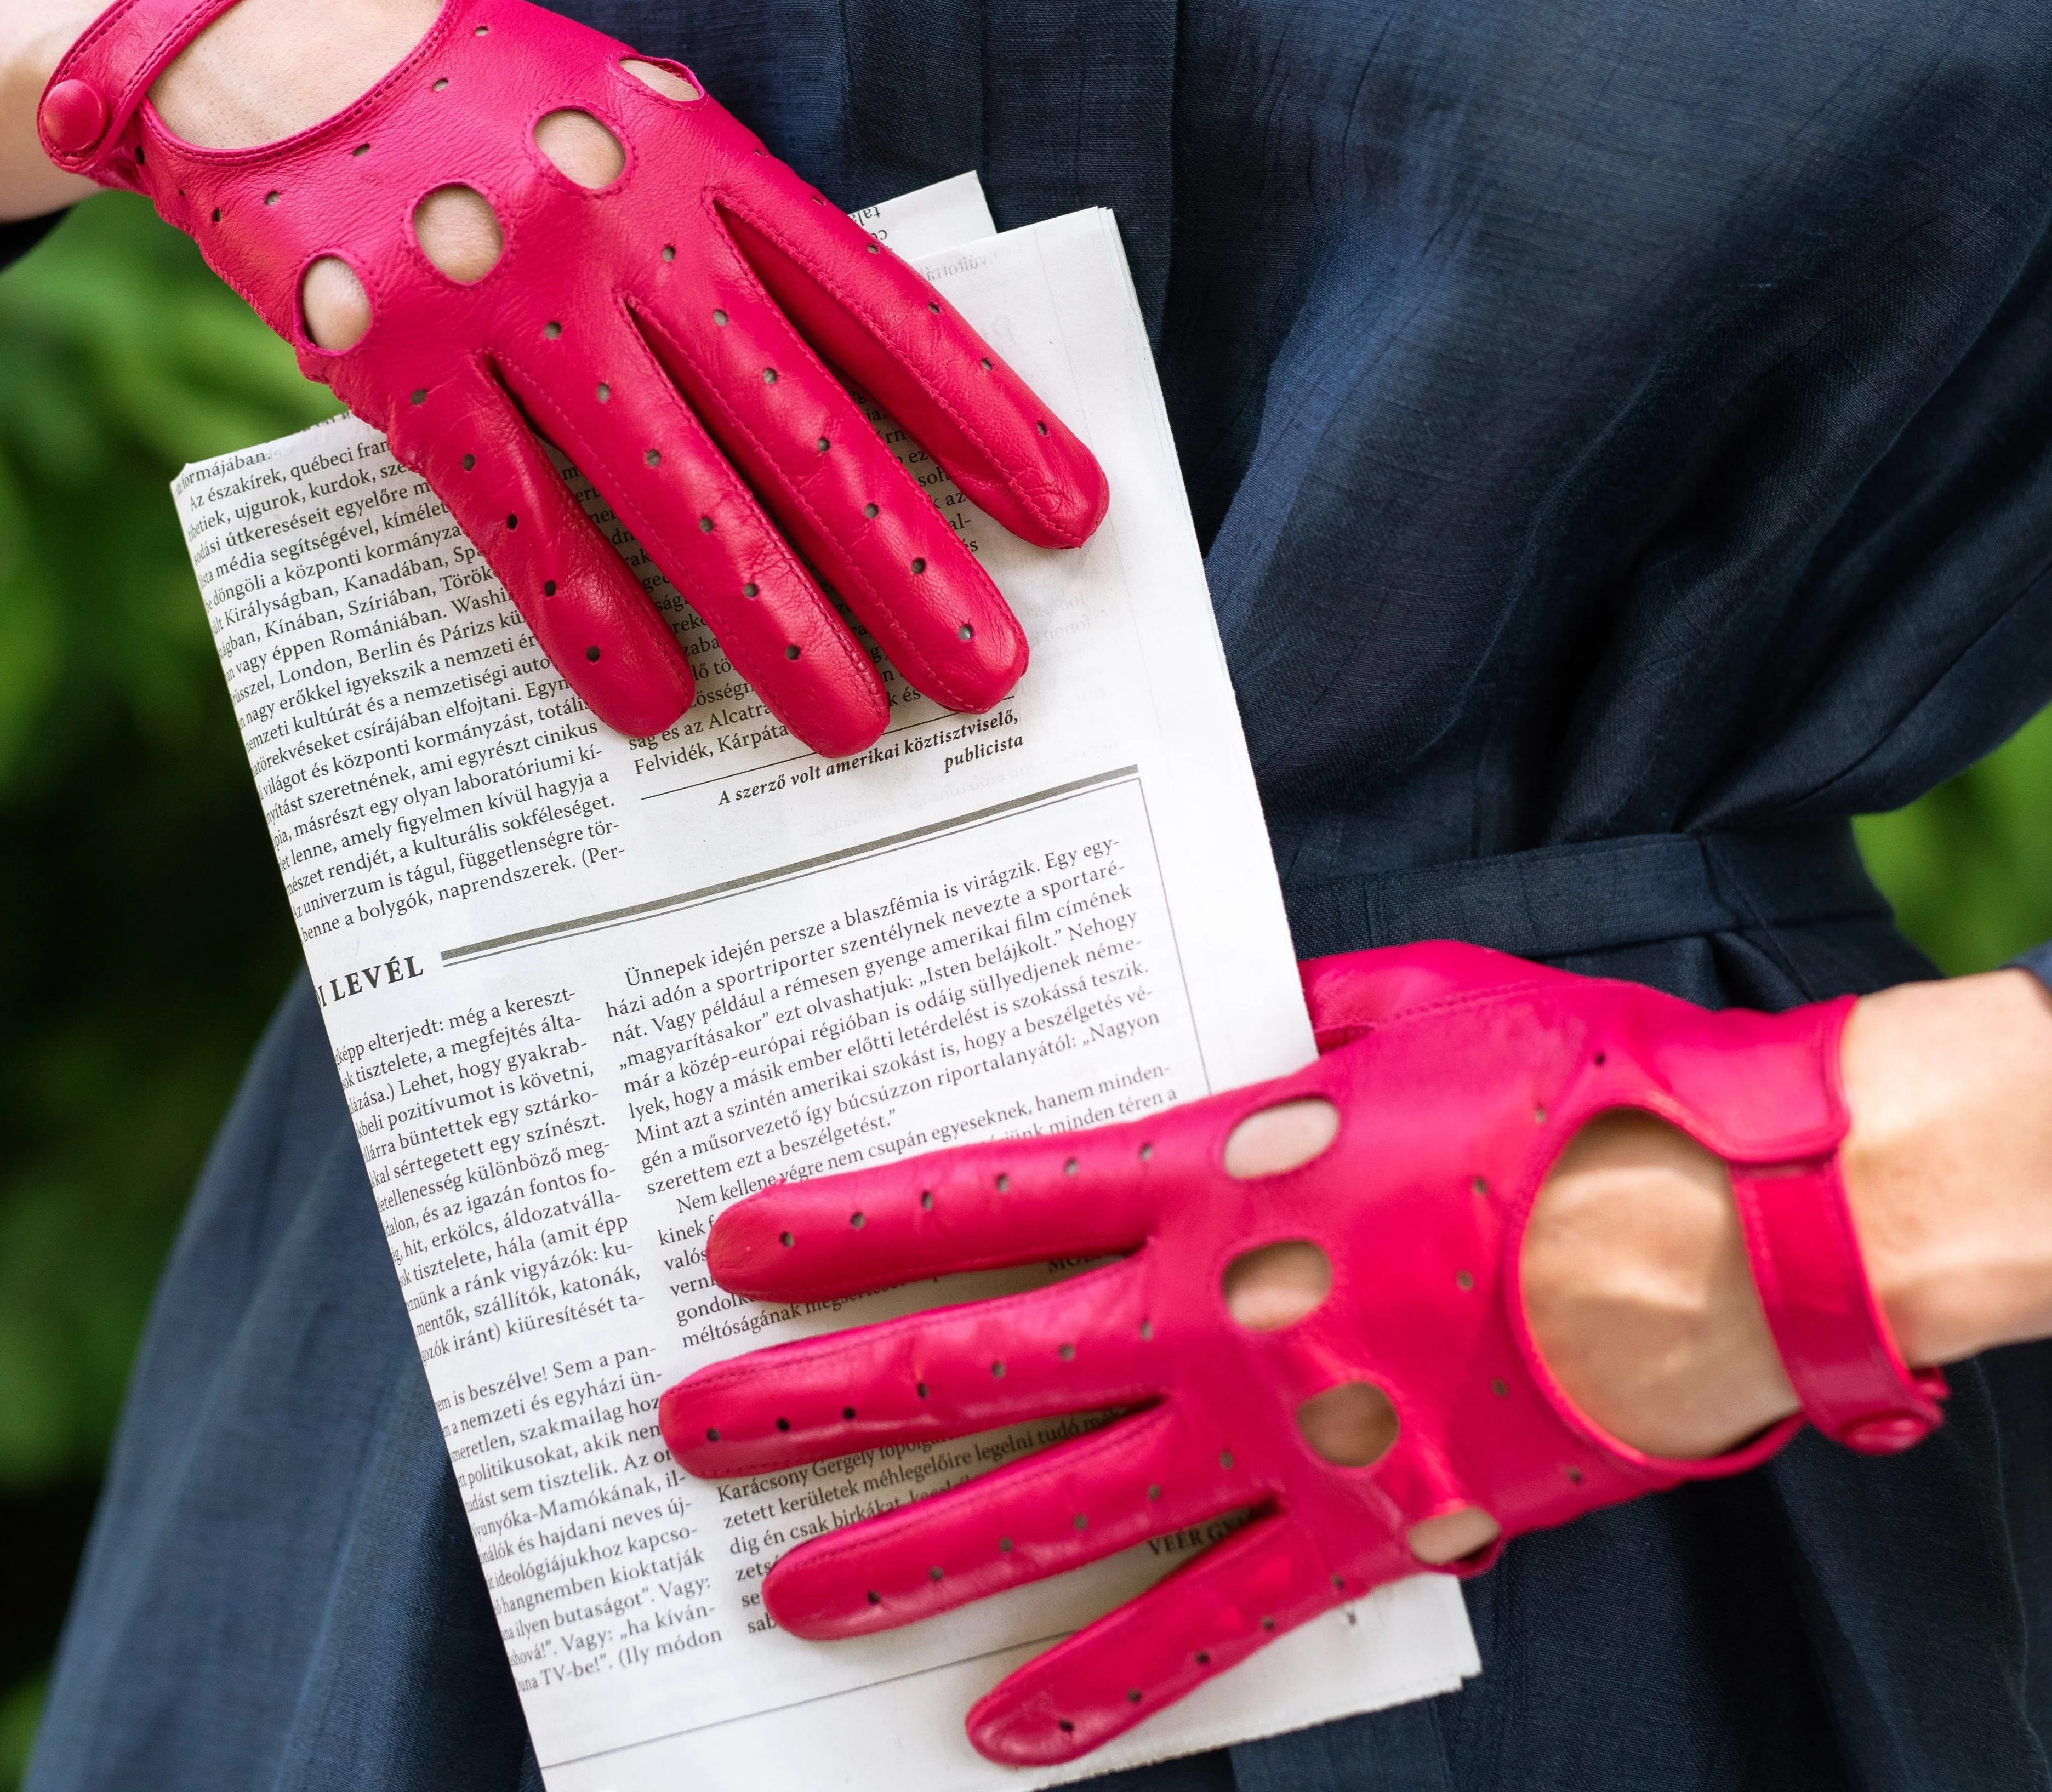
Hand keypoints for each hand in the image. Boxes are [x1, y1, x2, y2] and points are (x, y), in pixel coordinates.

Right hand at [30, 0, 1106, 749]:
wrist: (276, 51)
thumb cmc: (503, 108)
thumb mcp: (644, 126)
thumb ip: (745, 239)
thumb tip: (868, 379)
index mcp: (705, 168)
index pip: (881, 315)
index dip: (987, 424)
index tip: (1068, 517)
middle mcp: (624, 234)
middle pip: (799, 427)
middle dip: (906, 563)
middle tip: (989, 675)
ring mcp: (512, 304)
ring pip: (673, 490)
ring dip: (775, 619)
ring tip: (854, 723)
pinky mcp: (407, 372)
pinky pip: (519, 517)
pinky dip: (590, 615)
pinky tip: (656, 705)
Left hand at [658, 941, 1949, 1764]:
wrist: (1728, 1231)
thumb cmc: (1570, 1088)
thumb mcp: (1404, 1003)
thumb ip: (1282, 1017)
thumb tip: (1216, 1025)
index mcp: (1218, 1170)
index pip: (987, 1199)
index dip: (850, 1227)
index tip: (736, 1247)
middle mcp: (1215, 1313)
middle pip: (976, 1366)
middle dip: (819, 1403)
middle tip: (688, 1430)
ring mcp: (1280, 1436)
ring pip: (1052, 1512)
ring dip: (908, 1554)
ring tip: (788, 1594)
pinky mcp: (1364, 1530)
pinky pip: (1208, 1631)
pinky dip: (1103, 1687)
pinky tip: (1000, 1729)